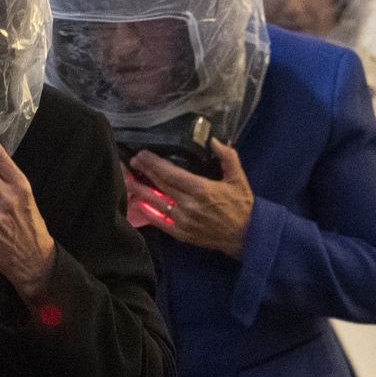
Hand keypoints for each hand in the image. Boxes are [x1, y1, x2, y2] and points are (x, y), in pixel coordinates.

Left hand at [127, 140, 253, 257]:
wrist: (247, 236)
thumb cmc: (243, 206)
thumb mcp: (238, 178)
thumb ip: (227, 156)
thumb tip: (214, 140)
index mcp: (201, 189)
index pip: (170, 173)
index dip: (153, 163)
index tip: (142, 155)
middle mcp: (189, 204)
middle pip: (160, 185)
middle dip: (144, 172)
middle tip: (131, 162)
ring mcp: (184, 220)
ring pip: (156, 203)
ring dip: (140, 191)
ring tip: (128, 180)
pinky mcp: (182, 234)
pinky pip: (160, 222)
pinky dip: (148, 213)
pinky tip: (138, 204)